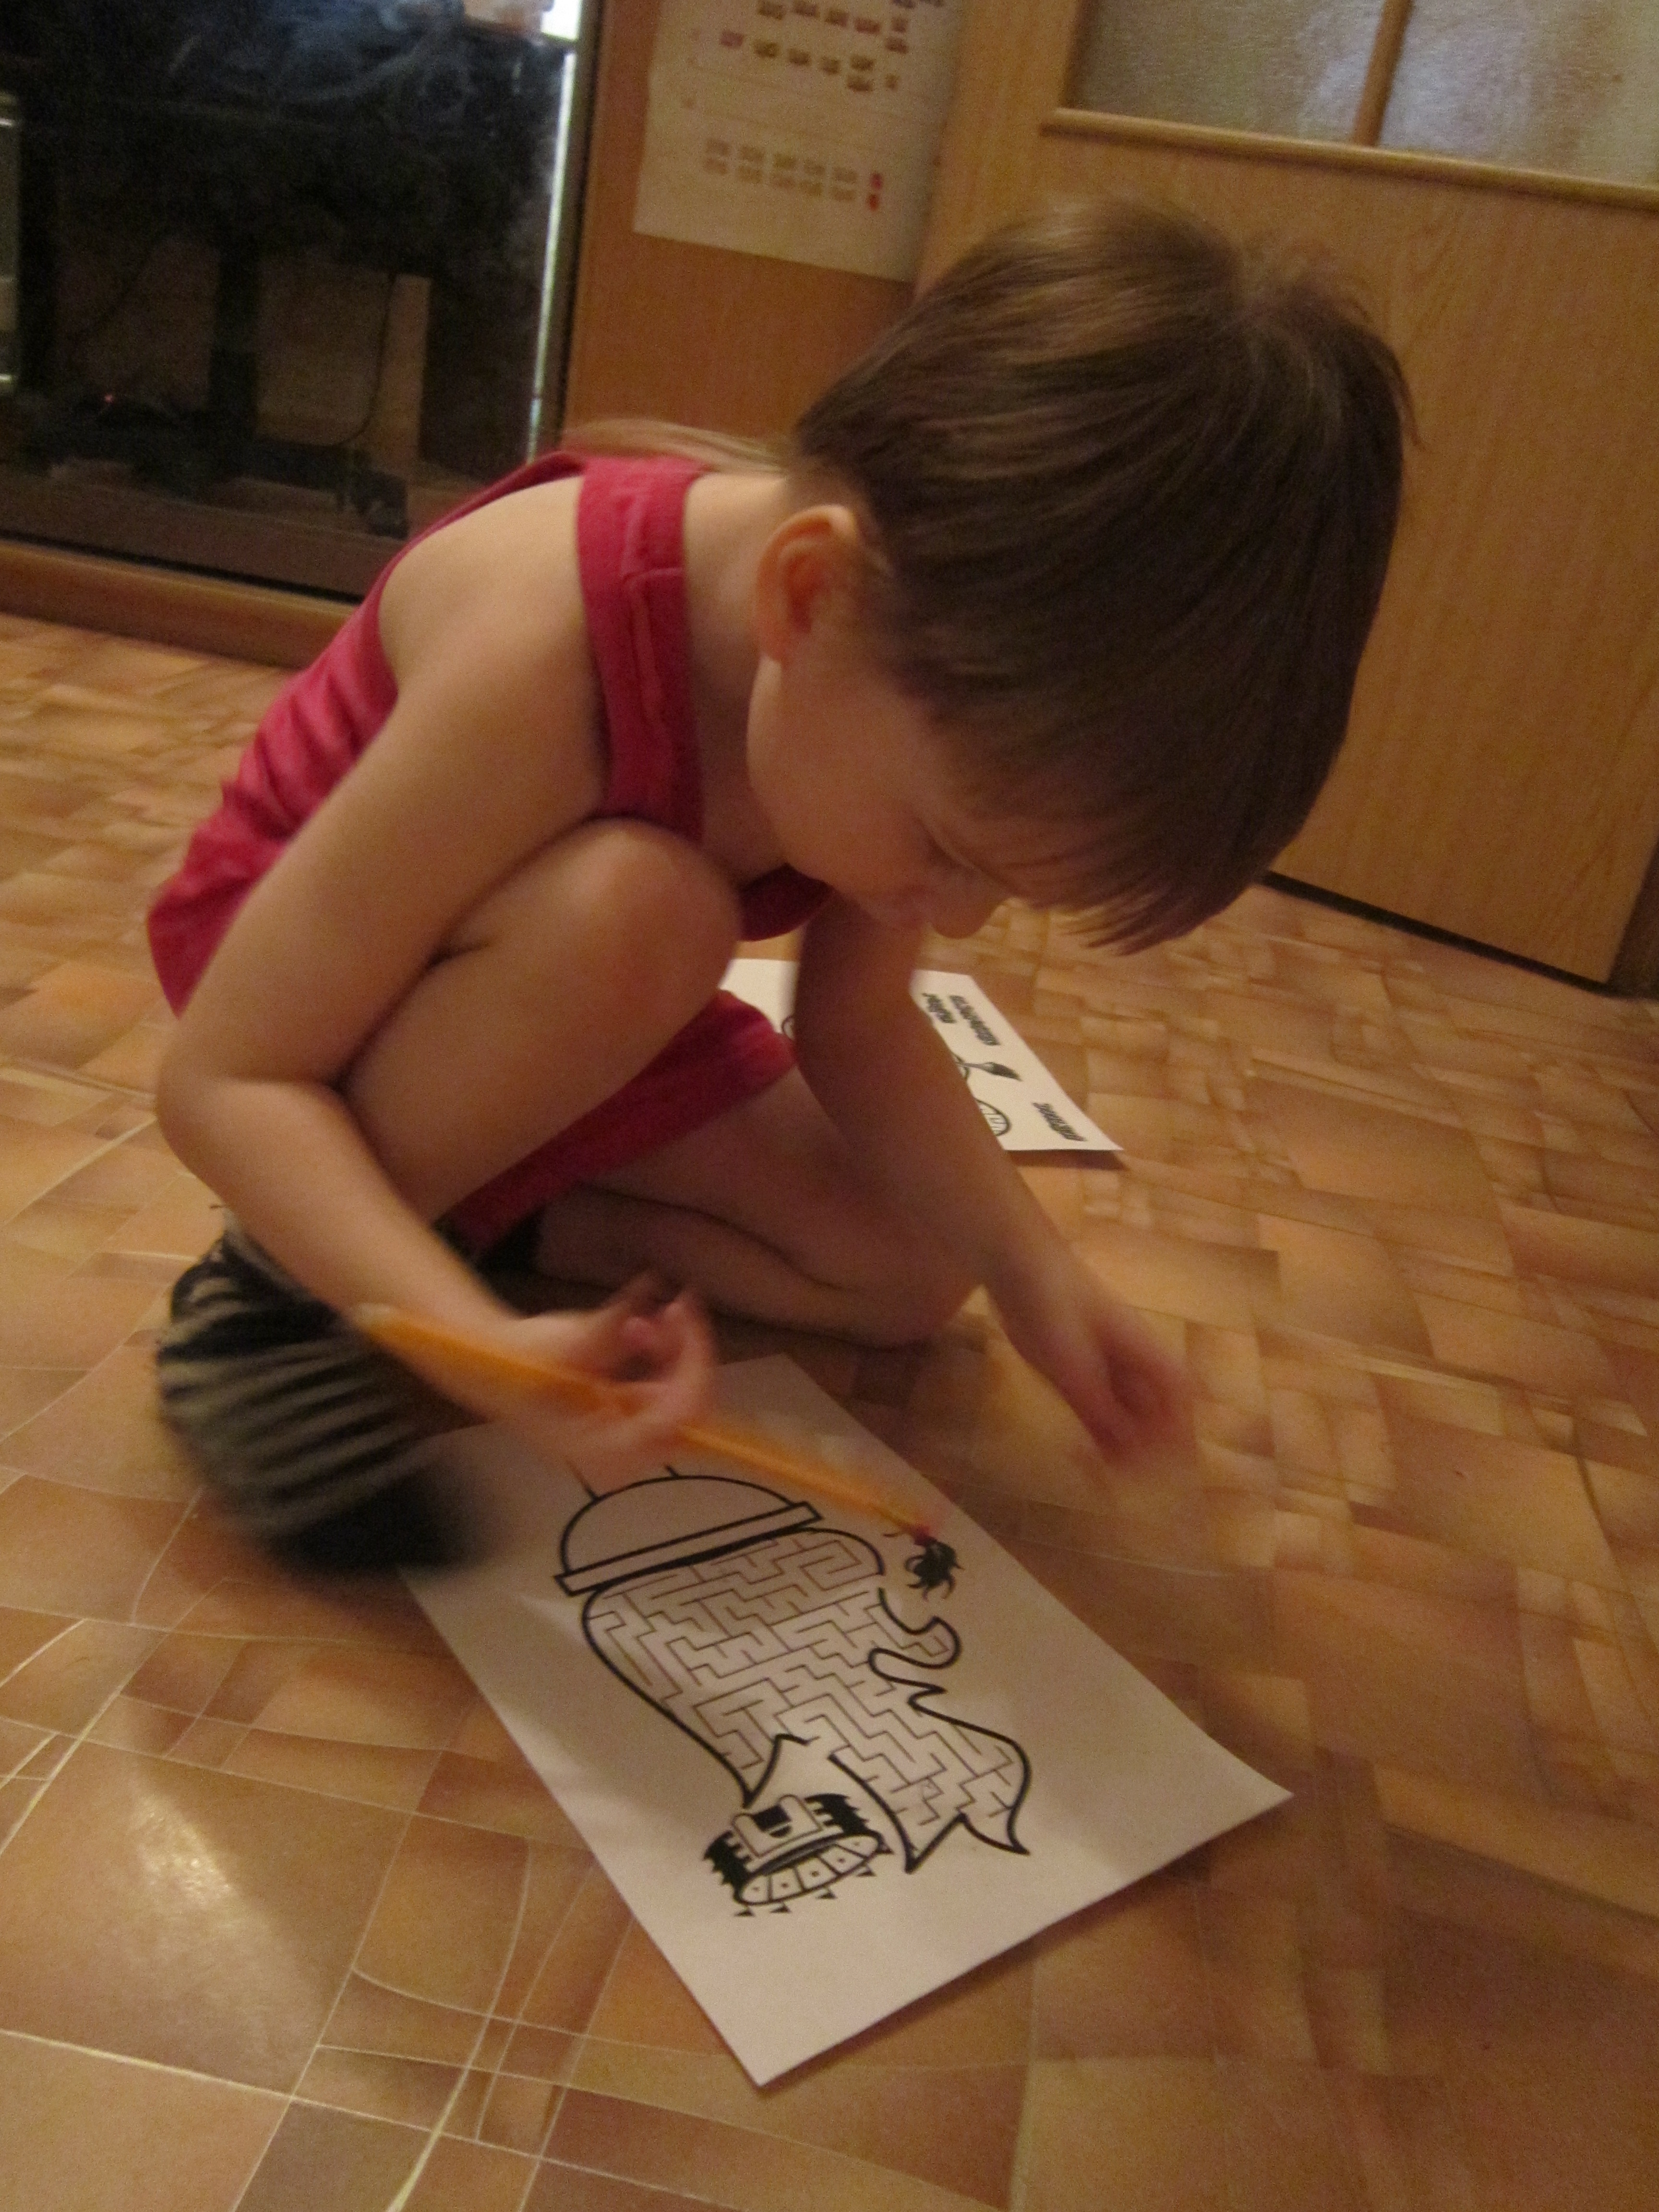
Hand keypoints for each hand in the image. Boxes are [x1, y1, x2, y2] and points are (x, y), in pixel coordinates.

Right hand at [498, 1276, 716, 1491]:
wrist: (497, 1371)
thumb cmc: (520, 1364)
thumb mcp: (563, 1341)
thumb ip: (609, 1324)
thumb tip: (652, 1286)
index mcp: (607, 1450)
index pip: (675, 1414)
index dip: (691, 1360)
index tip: (681, 1309)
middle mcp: (628, 1453)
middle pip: (690, 1405)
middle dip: (684, 1350)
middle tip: (670, 1305)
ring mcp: (635, 1435)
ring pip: (684, 1391)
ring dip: (672, 1347)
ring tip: (635, 1318)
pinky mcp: (636, 1414)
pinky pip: (670, 1385)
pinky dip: (664, 1351)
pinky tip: (636, 1327)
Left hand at [989, 1243, 1192, 1463]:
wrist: (1016, 1265)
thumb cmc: (1051, 1301)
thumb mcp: (1070, 1357)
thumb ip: (1097, 1402)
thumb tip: (1127, 1445)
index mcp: (1143, 1351)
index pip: (1179, 1395)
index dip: (1180, 1431)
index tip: (1166, 1465)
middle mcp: (1132, 1363)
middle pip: (1156, 1414)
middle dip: (1143, 1450)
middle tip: (1113, 1477)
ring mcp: (1106, 1370)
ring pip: (1127, 1418)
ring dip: (1118, 1448)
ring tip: (1093, 1471)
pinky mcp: (1078, 1375)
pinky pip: (1098, 1414)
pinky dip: (1095, 1437)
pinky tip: (1079, 1455)